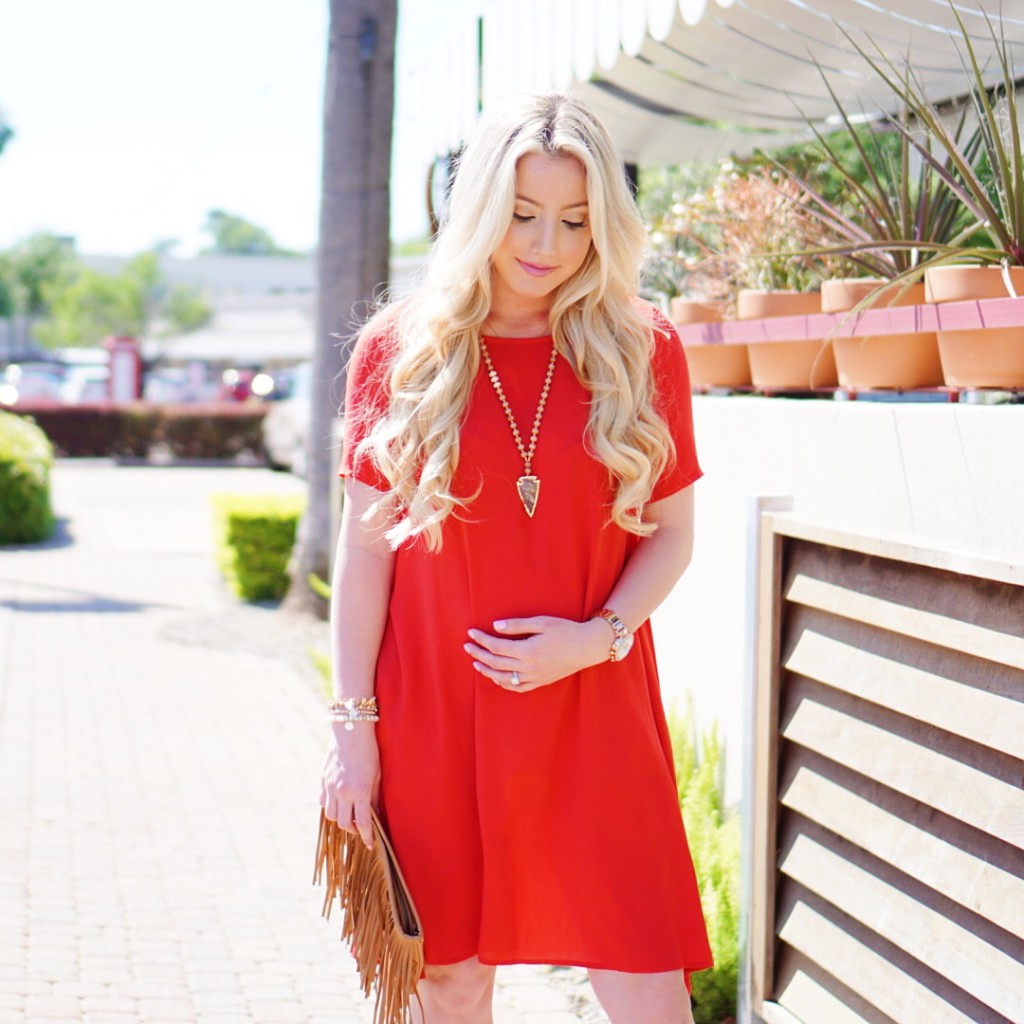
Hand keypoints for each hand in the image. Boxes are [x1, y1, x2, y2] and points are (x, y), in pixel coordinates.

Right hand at [320, 725, 379, 848]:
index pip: (363, 823)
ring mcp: (330, 787)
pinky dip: (331, 807)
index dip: (367, 836)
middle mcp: (343, 792)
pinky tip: (339, 803)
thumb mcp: (377, 775)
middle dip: (354, 830)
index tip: (370, 844)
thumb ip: (373, 797)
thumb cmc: (369, 751)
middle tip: (361, 828)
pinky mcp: (323, 781)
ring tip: (350, 815)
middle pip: (344, 824)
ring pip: (331, 816)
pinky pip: (323, 802)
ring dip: (341, 819)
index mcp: (360, 791)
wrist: (350, 731)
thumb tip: (374, 815)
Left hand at [464, 615, 610, 692]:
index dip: (482, 639)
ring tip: (476, 663)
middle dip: (479, 654)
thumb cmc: (566, 630)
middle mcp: (528, 667)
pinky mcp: (540, 682)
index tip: (471, 632)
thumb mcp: (541, 622)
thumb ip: (517, 626)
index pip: (497, 647)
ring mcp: (534, 677)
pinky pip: (517, 688)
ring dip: (487, 671)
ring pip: (503, 678)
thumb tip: (495, 626)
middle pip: (496, 663)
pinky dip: (503, 684)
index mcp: (528, 650)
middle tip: (467, 646)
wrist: (587, 647)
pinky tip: (496, 677)